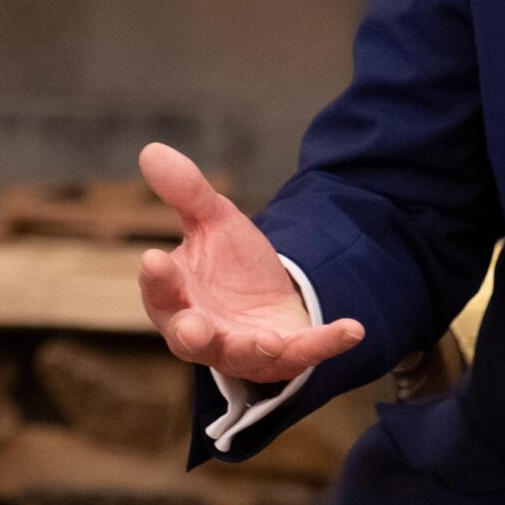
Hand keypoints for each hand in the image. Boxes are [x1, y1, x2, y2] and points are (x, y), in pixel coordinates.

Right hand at [137, 143, 365, 385]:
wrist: (266, 293)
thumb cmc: (224, 263)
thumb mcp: (211, 221)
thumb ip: (186, 192)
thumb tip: (151, 149)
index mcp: (174, 298)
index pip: (158, 291)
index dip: (156, 277)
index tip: (154, 258)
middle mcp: (202, 332)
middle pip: (189, 339)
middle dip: (192, 334)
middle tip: (195, 329)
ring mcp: (242, 348)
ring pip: (243, 356)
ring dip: (256, 349)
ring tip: (270, 341)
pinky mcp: (286, 355)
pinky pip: (306, 353)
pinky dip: (328, 343)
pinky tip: (353, 329)